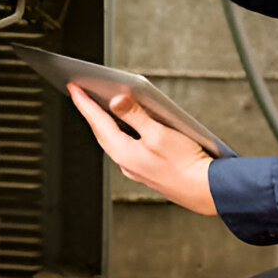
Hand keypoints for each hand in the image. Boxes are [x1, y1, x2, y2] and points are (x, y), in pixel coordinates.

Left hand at [68, 83, 216, 215]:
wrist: (205, 190)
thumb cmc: (185, 164)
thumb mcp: (158, 133)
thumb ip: (135, 115)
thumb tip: (116, 100)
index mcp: (123, 153)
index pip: (97, 122)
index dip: (84, 103)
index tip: (73, 87)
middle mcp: (125, 162)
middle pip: (102, 132)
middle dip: (91, 111)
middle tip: (81, 93)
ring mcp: (136, 168)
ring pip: (113, 140)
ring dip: (106, 122)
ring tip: (99, 106)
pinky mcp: (147, 170)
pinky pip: (126, 146)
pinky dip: (122, 132)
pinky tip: (128, 126)